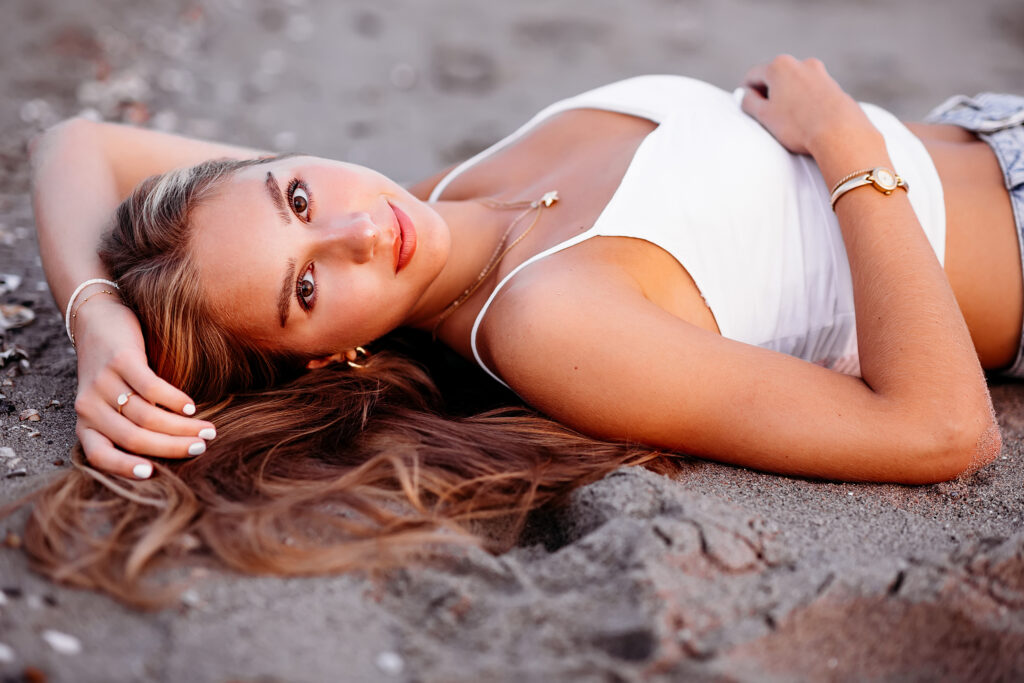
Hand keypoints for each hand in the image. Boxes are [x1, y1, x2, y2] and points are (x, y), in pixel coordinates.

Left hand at [72, 298, 215, 478]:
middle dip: (172, 447)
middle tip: (202, 447)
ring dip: (182, 426)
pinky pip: (151, 388)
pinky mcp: (120, 359)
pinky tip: (191, 406)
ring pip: (146, 415)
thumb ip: (129, 425)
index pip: (99, 455)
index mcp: (86, 423)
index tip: (152, 473)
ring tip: (207, 429)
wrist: (96, 321)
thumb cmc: (113, 371)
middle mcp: (89, 406)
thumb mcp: (110, 402)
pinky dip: (175, 400)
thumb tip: (174, 450)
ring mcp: (103, 382)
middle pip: (133, 437)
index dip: (124, 468)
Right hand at [739, 55, 873, 155]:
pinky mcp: (834, 86)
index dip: (745, 92)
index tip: (746, 106)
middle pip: (776, 76)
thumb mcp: (764, 115)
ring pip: (795, 83)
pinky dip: (804, 101)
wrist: (840, 132)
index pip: (753, 75)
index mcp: (779, 66)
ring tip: (787, 120)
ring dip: (787, 97)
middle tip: (765, 115)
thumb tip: (744, 94)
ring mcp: (820, 73)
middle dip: (768, 93)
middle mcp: (800, 63)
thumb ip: (749, 102)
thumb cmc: (798, 125)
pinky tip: (805, 119)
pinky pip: (811, 91)